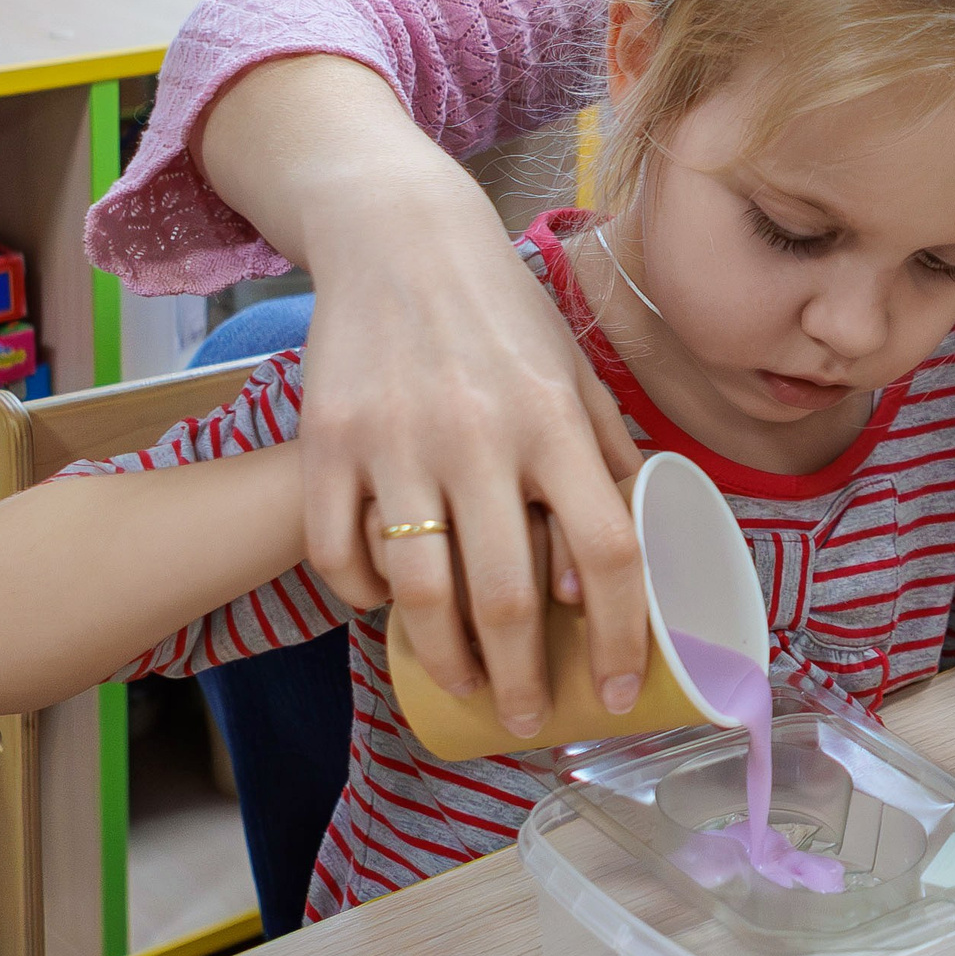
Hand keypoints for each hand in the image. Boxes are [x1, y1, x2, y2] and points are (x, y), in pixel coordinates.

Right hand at [300, 168, 650, 736]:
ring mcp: (398, 440)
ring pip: (421, 590)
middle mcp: (482, 435)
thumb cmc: (503, 314)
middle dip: (523, 678)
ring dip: (445, 659)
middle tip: (527, 718)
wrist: (399, 237)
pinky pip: (340, 552)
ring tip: (463, 686)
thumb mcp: (574, 372)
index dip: (617, 633)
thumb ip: (604, 456)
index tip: (613, 689)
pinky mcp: (329, 440)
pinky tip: (389, 610)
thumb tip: (625, 553)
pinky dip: (364, 597)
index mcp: (557, 420)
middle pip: (509, 593)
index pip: (606, 551)